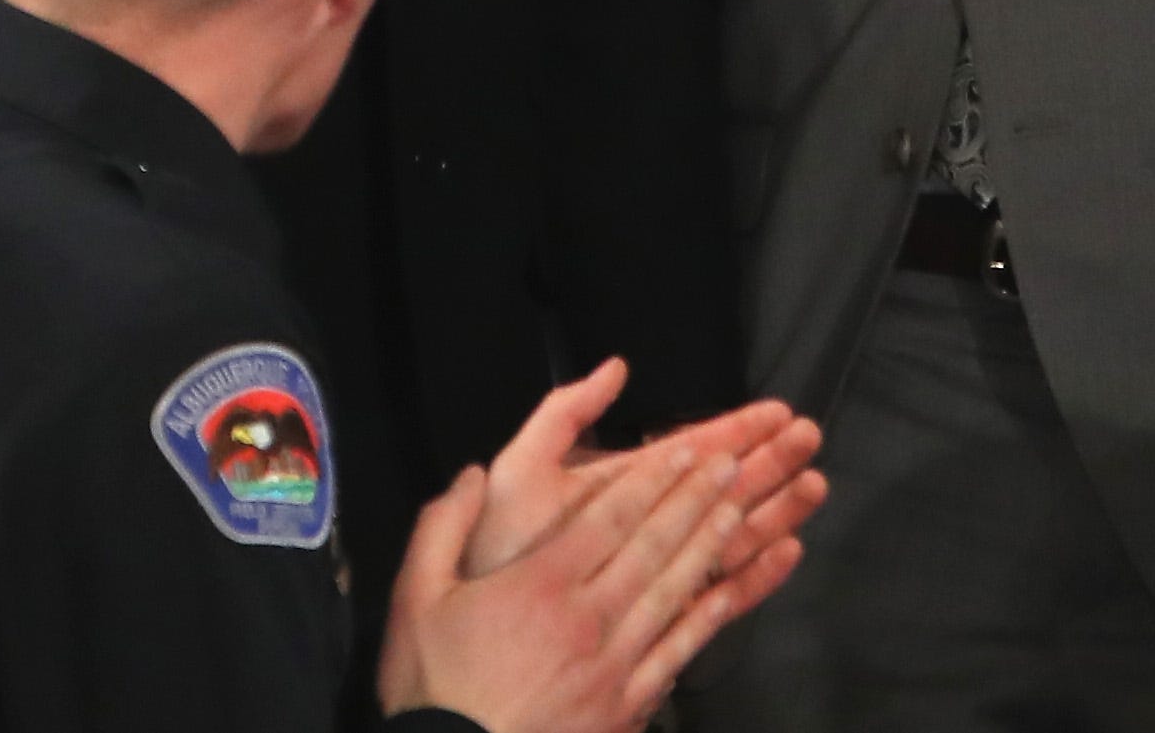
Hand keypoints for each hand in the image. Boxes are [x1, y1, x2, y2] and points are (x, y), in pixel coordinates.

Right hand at [378, 441, 766, 732]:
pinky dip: (704, 621)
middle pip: (653, 545)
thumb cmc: (434, 687)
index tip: (687, 449)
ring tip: (738, 510)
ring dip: (708, 546)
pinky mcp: (623, 706)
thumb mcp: (415, 596)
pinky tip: (726, 596)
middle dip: (694, 498)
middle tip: (731, 463)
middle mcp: (588, 616)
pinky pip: (673, 653)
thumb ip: (443, 526)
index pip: (610, 516)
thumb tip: (473, 475)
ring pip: (673, 591)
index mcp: (541, 583)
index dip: (653, 479)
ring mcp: (612, 664)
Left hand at [466, 359, 826, 628]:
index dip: (735, 428)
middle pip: (722, 488)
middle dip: (768, 461)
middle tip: (811, 436)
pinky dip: (758, 574)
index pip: (691, 450)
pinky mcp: (664, 618)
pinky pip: (722, 595)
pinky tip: (790, 551)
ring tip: (814, 483)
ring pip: (732, 536)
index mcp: (622, 489)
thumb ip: (565, 413)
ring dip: (775, 508)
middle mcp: (649, 528)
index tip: (776, 411)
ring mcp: (660, 572)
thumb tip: (616, 367)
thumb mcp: (524, 466)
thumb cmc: (496, 548)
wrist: (482, 633)